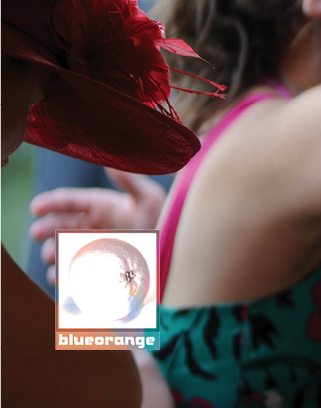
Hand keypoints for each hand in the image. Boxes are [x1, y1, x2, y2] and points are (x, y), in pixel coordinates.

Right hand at [29, 167, 166, 284]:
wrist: (166, 250)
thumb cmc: (158, 220)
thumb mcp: (149, 199)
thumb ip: (130, 182)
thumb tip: (111, 163)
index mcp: (97, 205)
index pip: (68, 200)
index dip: (50, 202)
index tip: (36, 207)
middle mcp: (87, 225)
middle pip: (56, 225)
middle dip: (45, 228)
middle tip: (38, 232)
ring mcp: (85, 247)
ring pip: (58, 249)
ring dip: (51, 251)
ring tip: (53, 254)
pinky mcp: (87, 268)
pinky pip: (67, 273)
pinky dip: (60, 275)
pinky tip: (61, 275)